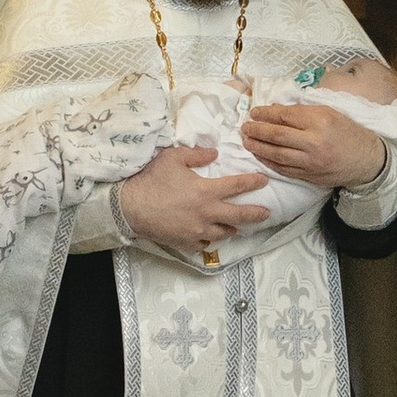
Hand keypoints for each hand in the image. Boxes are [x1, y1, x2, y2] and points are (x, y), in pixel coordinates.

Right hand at [118, 139, 268, 260]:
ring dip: (232, 228)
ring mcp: (197, 232)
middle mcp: (207, 214)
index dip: (253, 182)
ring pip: (224, 233)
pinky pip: (204, 244)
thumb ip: (197, 154)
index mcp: (206, 191)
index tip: (264, 181)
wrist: (130, 207)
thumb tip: (214, 152)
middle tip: (266, 213)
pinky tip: (207, 235)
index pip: (238, 186)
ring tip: (236, 226)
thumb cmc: (151, 179)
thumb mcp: (173, 158)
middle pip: (239, 216)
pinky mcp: (186, 243)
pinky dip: (208, 239)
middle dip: (256, 214)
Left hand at [243, 94, 389, 189]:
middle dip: (257, 130)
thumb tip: (277, 110)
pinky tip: (260, 155)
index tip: (255, 112)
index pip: (285, 116)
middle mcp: (314, 141)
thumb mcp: (330, 112)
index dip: (266, 113)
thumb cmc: (348, 132)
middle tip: (245, 127)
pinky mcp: (309, 176)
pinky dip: (269, 162)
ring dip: (258, 147)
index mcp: (320, 121)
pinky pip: (284, 169)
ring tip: (247, 140)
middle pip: (277, 135)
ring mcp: (311, 161)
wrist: (367, 160)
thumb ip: (304, 111)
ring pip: (277, 154)